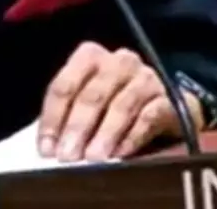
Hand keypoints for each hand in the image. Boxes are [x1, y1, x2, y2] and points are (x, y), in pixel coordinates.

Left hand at [37, 42, 200, 160]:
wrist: (164, 110)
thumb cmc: (114, 108)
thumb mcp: (88, 109)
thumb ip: (68, 120)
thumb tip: (50, 148)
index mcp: (90, 57)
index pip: (64, 86)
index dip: (53, 119)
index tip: (46, 149)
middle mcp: (118, 62)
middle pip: (92, 94)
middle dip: (78, 127)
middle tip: (68, 156)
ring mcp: (146, 78)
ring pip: (121, 104)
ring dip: (105, 134)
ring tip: (94, 159)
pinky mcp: (169, 99)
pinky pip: (149, 116)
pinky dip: (132, 136)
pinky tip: (121, 154)